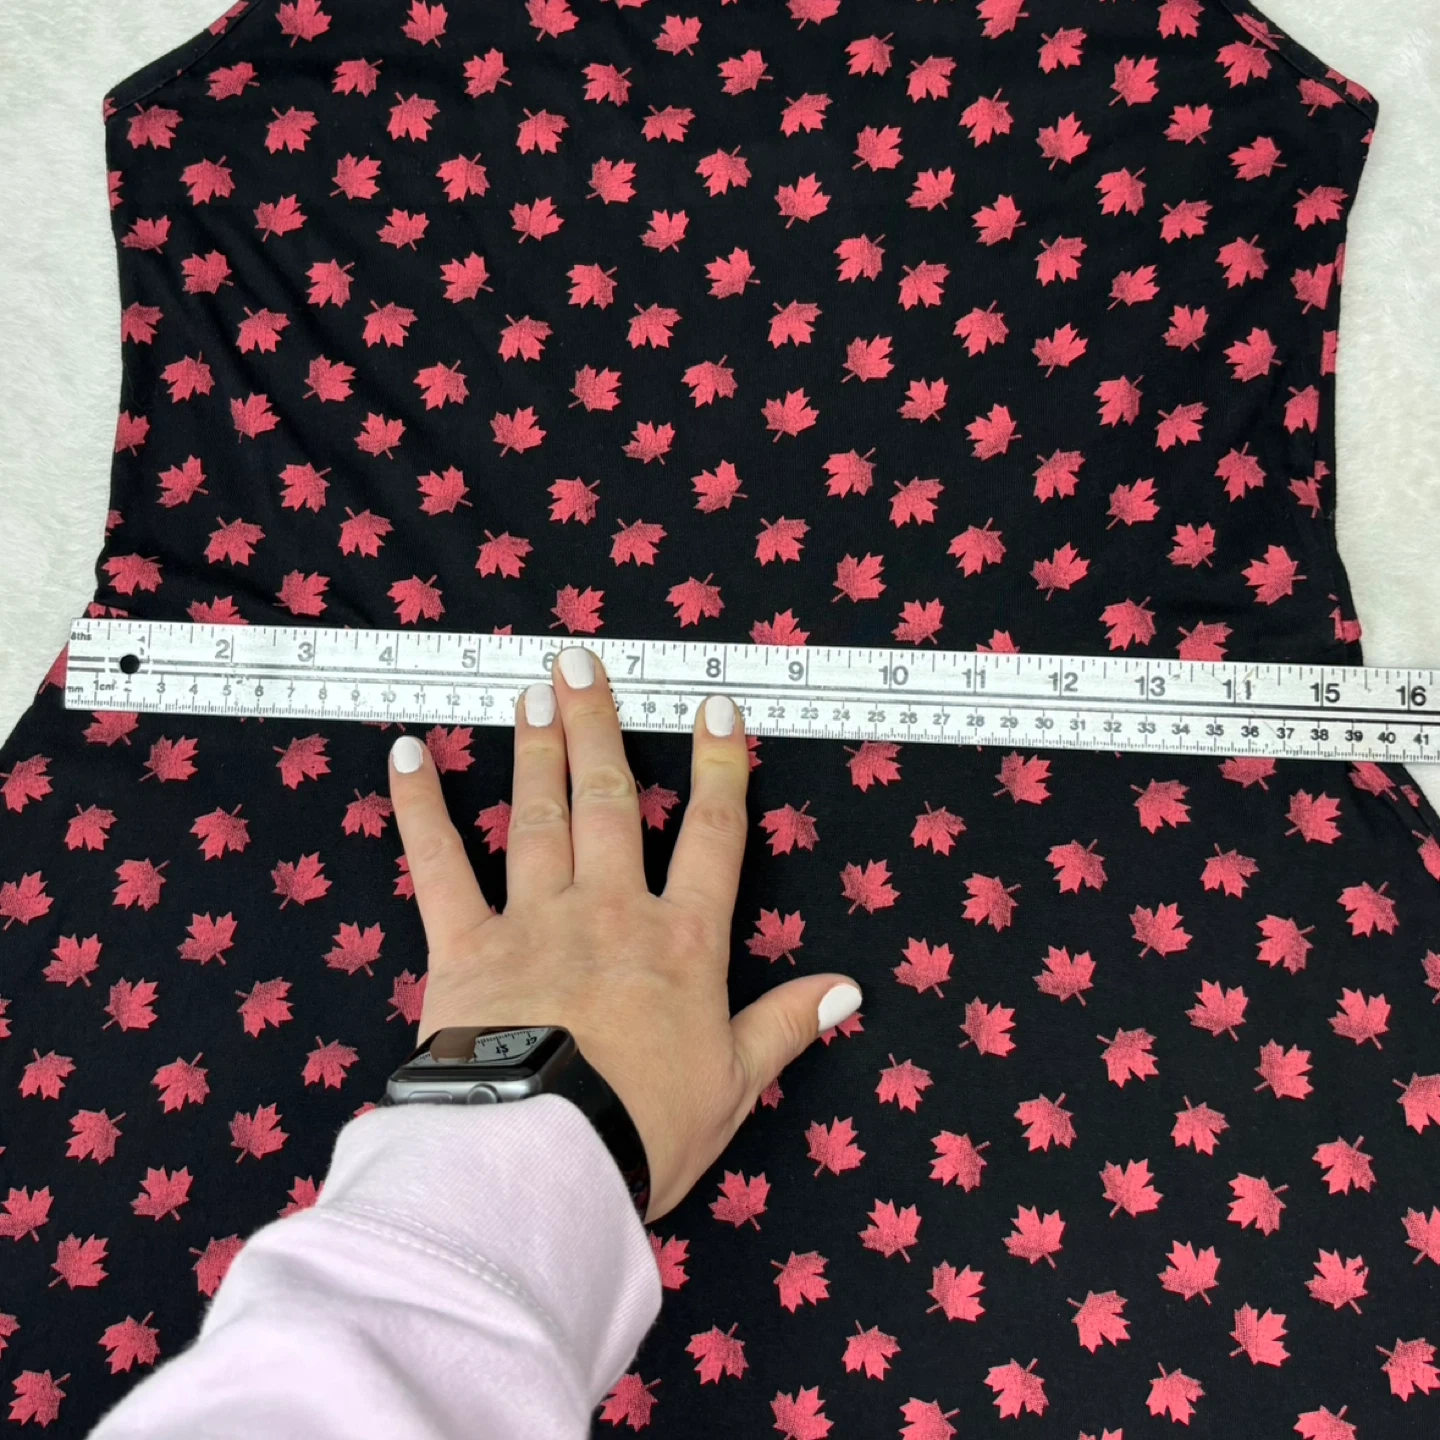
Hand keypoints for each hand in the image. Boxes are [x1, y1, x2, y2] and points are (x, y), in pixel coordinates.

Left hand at [386, 645, 861, 1222]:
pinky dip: (421, 809)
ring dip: (535, 748)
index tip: (718, 709)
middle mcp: (610, 910)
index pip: (712, 837)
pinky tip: (408, 754)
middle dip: (601, 727)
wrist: (542, 1163)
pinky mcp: (464, 946)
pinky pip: (440, 866)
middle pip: (610, 802)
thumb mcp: (733, 1085)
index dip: (720, 769)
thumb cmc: (643, 1129)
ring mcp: (534, 920)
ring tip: (532, 692)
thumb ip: (785, 1026)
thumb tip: (848, 988)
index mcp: (682, 942)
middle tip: (583, 664)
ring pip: (537, 816)